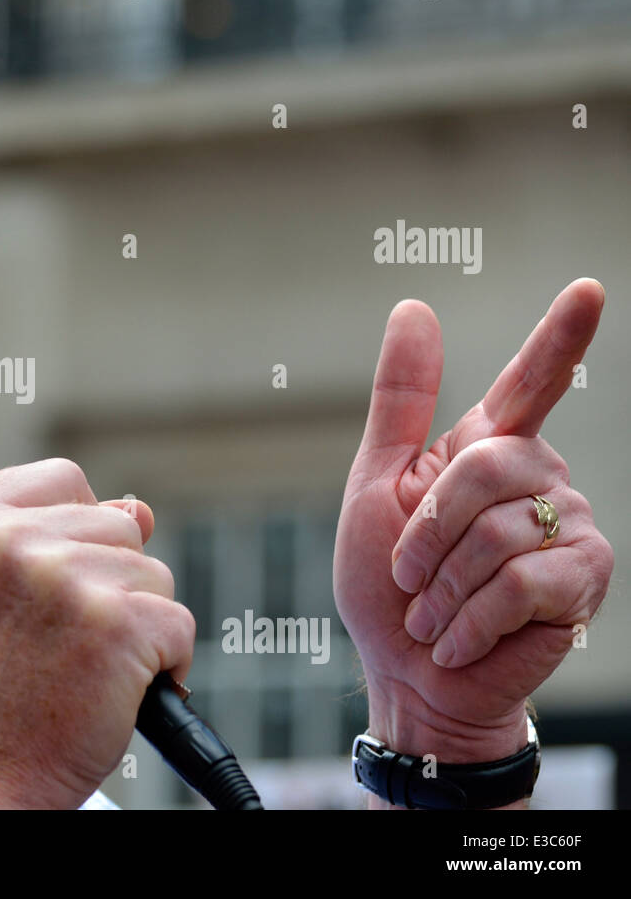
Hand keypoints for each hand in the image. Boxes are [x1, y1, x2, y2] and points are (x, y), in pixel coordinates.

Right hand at [0, 459, 193, 808]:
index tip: (56, 582)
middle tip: (59, 645)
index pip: (63, 480)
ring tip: (79, 671)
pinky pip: (178, 624)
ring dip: (135, 626)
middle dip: (109, 585)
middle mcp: (9, 538)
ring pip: (153, 574)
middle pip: (118, 526)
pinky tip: (112, 694)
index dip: (77, 529)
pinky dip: (164, 666)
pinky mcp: (117, 623)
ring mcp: (64, 577)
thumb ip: (45, 536)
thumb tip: (138, 508)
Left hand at [334, 279, 612, 782]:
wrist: (408, 672)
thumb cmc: (388, 586)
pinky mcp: (583, 582)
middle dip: (426, 533)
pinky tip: (460, 639)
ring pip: (497, 532)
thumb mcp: (376, 488)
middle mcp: (536, 477)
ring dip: (441, 586)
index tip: (587, 289)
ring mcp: (567, 527)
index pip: (529, 383)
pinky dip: (469, 620)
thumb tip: (414, 307)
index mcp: (484, 450)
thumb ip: (400, 403)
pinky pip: (518, 585)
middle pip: (483, 468)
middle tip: (410, 576)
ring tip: (434, 612)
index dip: (559, 337)